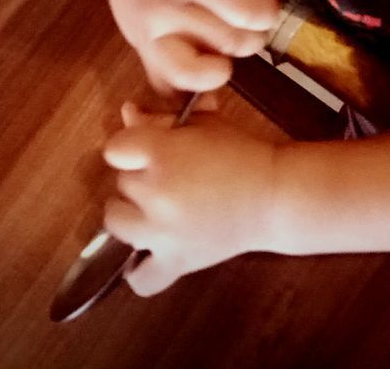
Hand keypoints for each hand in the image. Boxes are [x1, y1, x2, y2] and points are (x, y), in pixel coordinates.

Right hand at [100, 0, 286, 92]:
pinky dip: (186, 86)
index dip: (268, 13)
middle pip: (231, 45)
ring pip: (196, 75)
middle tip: (247, 25)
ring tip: (223, 51)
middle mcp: (172, 12)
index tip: (266, 4)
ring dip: (220, 68)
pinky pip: (166, 86)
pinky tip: (199, 66)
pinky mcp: (140, 53)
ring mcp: (152, 37)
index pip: (245, 14)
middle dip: (251, 38)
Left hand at [103, 101, 279, 295]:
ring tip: (156, 208)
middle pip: (121, 182)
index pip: (115, 149)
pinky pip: (141, 278)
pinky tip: (149, 252)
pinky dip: (139, 269)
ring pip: (116, 221)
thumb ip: (159, 117)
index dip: (131, 148)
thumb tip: (127, 112)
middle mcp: (156, 192)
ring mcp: (163, 232)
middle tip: (170, 177)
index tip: (149, 150)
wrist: (274, 194)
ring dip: (132, 213)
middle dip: (140, 176)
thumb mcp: (202, 124)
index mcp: (162, 152)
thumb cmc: (240, 153)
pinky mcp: (178, 262)